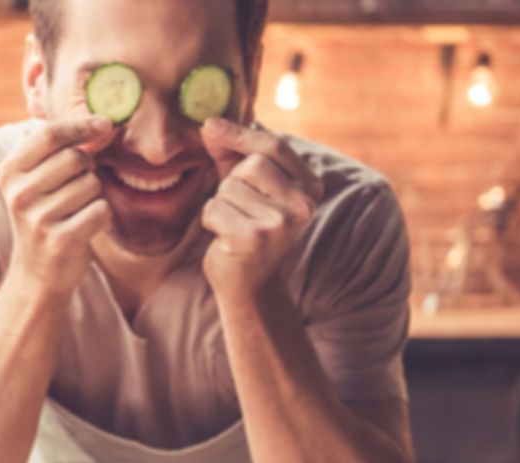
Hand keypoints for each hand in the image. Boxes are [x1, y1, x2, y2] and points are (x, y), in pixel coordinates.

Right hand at [0, 116, 114, 298]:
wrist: (37, 272)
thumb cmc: (45, 215)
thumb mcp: (38, 179)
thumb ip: (62, 149)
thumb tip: (105, 124)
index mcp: (9, 172)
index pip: (50, 134)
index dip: (82, 125)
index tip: (105, 124)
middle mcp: (19, 194)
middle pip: (76, 158)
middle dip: (87, 170)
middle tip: (74, 191)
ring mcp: (38, 219)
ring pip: (92, 184)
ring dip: (94, 196)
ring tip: (75, 212)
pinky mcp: (62, 240)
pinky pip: (101, 210)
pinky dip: (101, 217)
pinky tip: (84, 228)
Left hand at [199, 118, 323, 302]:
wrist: (247, 282)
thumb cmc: (245, 225)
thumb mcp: (245, 184)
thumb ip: (232, 151)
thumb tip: (210, 123)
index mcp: (310, 186)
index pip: (273, 146)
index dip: (239, 134)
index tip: (209, 127)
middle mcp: (303, 204)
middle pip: (249, 166)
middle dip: (231, 183)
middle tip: (239, 209)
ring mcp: (280, 223)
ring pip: (228, 188)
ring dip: (220, 204)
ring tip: (233, 224)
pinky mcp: (254, 239)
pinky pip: (213, 209)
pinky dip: (210, 221)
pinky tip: (225, 237)